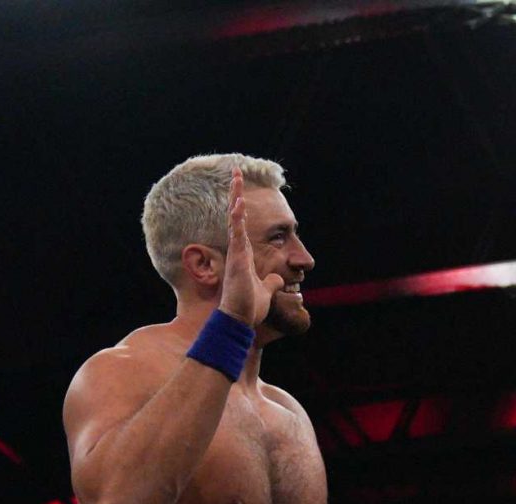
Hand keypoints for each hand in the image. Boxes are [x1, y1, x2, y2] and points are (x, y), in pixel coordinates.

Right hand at [217, 172, 278, 327]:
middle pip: (237, 216)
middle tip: (236, 173)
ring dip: (236, 197)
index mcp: (244, 255)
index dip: (242, 209)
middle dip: (236, 194)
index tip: (241, 192)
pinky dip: (237, 217)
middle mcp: (238, 250)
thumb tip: (280, 281)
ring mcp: (236, 251)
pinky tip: (238, 201)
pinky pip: (237, 232)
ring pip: (235, 218)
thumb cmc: (250, 307)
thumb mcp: (267, 291)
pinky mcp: (237, 257)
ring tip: (236, 176)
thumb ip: (272, 283)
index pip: (243, 226)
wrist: (241, 319)